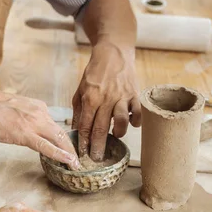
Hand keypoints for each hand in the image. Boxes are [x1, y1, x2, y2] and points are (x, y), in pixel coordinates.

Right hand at [0, 85, 80, 169]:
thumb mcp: (14, 107)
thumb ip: (24, 116)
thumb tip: (25, 125)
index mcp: (37, 106)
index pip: (55, 124)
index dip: (63, 137)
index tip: (68, 146)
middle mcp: (40, 112)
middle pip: (62, 132)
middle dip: (72, 147)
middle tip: (78, 159)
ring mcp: (34, 123)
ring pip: (59, 139)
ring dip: (70, 153)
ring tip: (76, 165)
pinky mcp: (25, 134)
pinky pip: (47, 147)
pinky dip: (61, 155)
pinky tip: (69, 162)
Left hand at [72, 42, 140, 160]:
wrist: (114, 53)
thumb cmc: (95, 73)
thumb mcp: (80, 89)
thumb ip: (78, 109)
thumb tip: (74, 129)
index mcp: (90, 98)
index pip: (85, 125)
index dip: (83, 140)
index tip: (83, 152)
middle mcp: (106, 99)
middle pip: (101, 128)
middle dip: (98, 146)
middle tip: (97, 158)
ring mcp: (122, 97)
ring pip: (121, 122)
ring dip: (118, 133)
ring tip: (115, 136)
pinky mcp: (135, 94)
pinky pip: (137, 112)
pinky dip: (135, 121)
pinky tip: (131, 124)